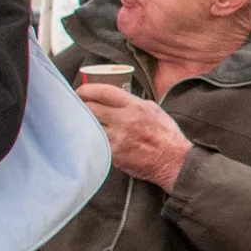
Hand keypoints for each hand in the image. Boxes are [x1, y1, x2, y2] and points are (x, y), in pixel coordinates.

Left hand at [79, 82, 193, 189]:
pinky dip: (91, 138)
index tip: (80, 91)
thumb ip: (132, 102)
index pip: (103, 92)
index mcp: (135, 106)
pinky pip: (95, 142)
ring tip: (81, 121)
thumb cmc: (166, 135)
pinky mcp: (114, 155)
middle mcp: (125, 121)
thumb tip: (113, 98)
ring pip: (89, 126)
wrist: (174, 161)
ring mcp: (117, 139)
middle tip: (76, 105)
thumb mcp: (153, 109)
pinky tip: (90, 136)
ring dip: (83, 122)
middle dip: (80, 105)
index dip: (86, 89)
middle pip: (91, 108)